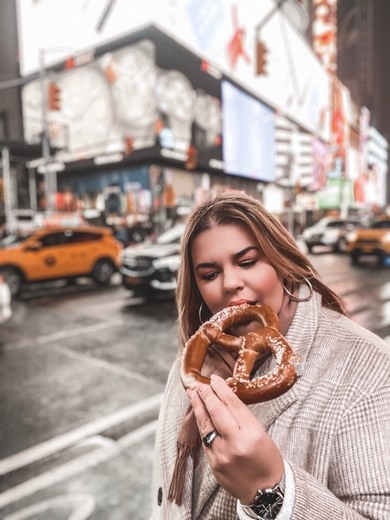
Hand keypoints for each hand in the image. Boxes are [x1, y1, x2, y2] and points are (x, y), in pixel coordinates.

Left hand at [187, 375, 283, 503]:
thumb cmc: (267, 459)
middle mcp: (235, 444)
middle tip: (201, 384)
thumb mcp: (261, 433)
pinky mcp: (214, 464)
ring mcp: (222, 455)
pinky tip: (199, 415)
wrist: (266, 491)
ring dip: (198, 408)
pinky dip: (202, 426)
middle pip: (217, 412)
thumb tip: (223, 398)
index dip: (222, 389)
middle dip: (207, 396)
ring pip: (206, 426)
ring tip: (193, 394)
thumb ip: (242, 418)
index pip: (233, 405)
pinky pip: (205, 440)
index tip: (215, 379)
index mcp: (252, 434)